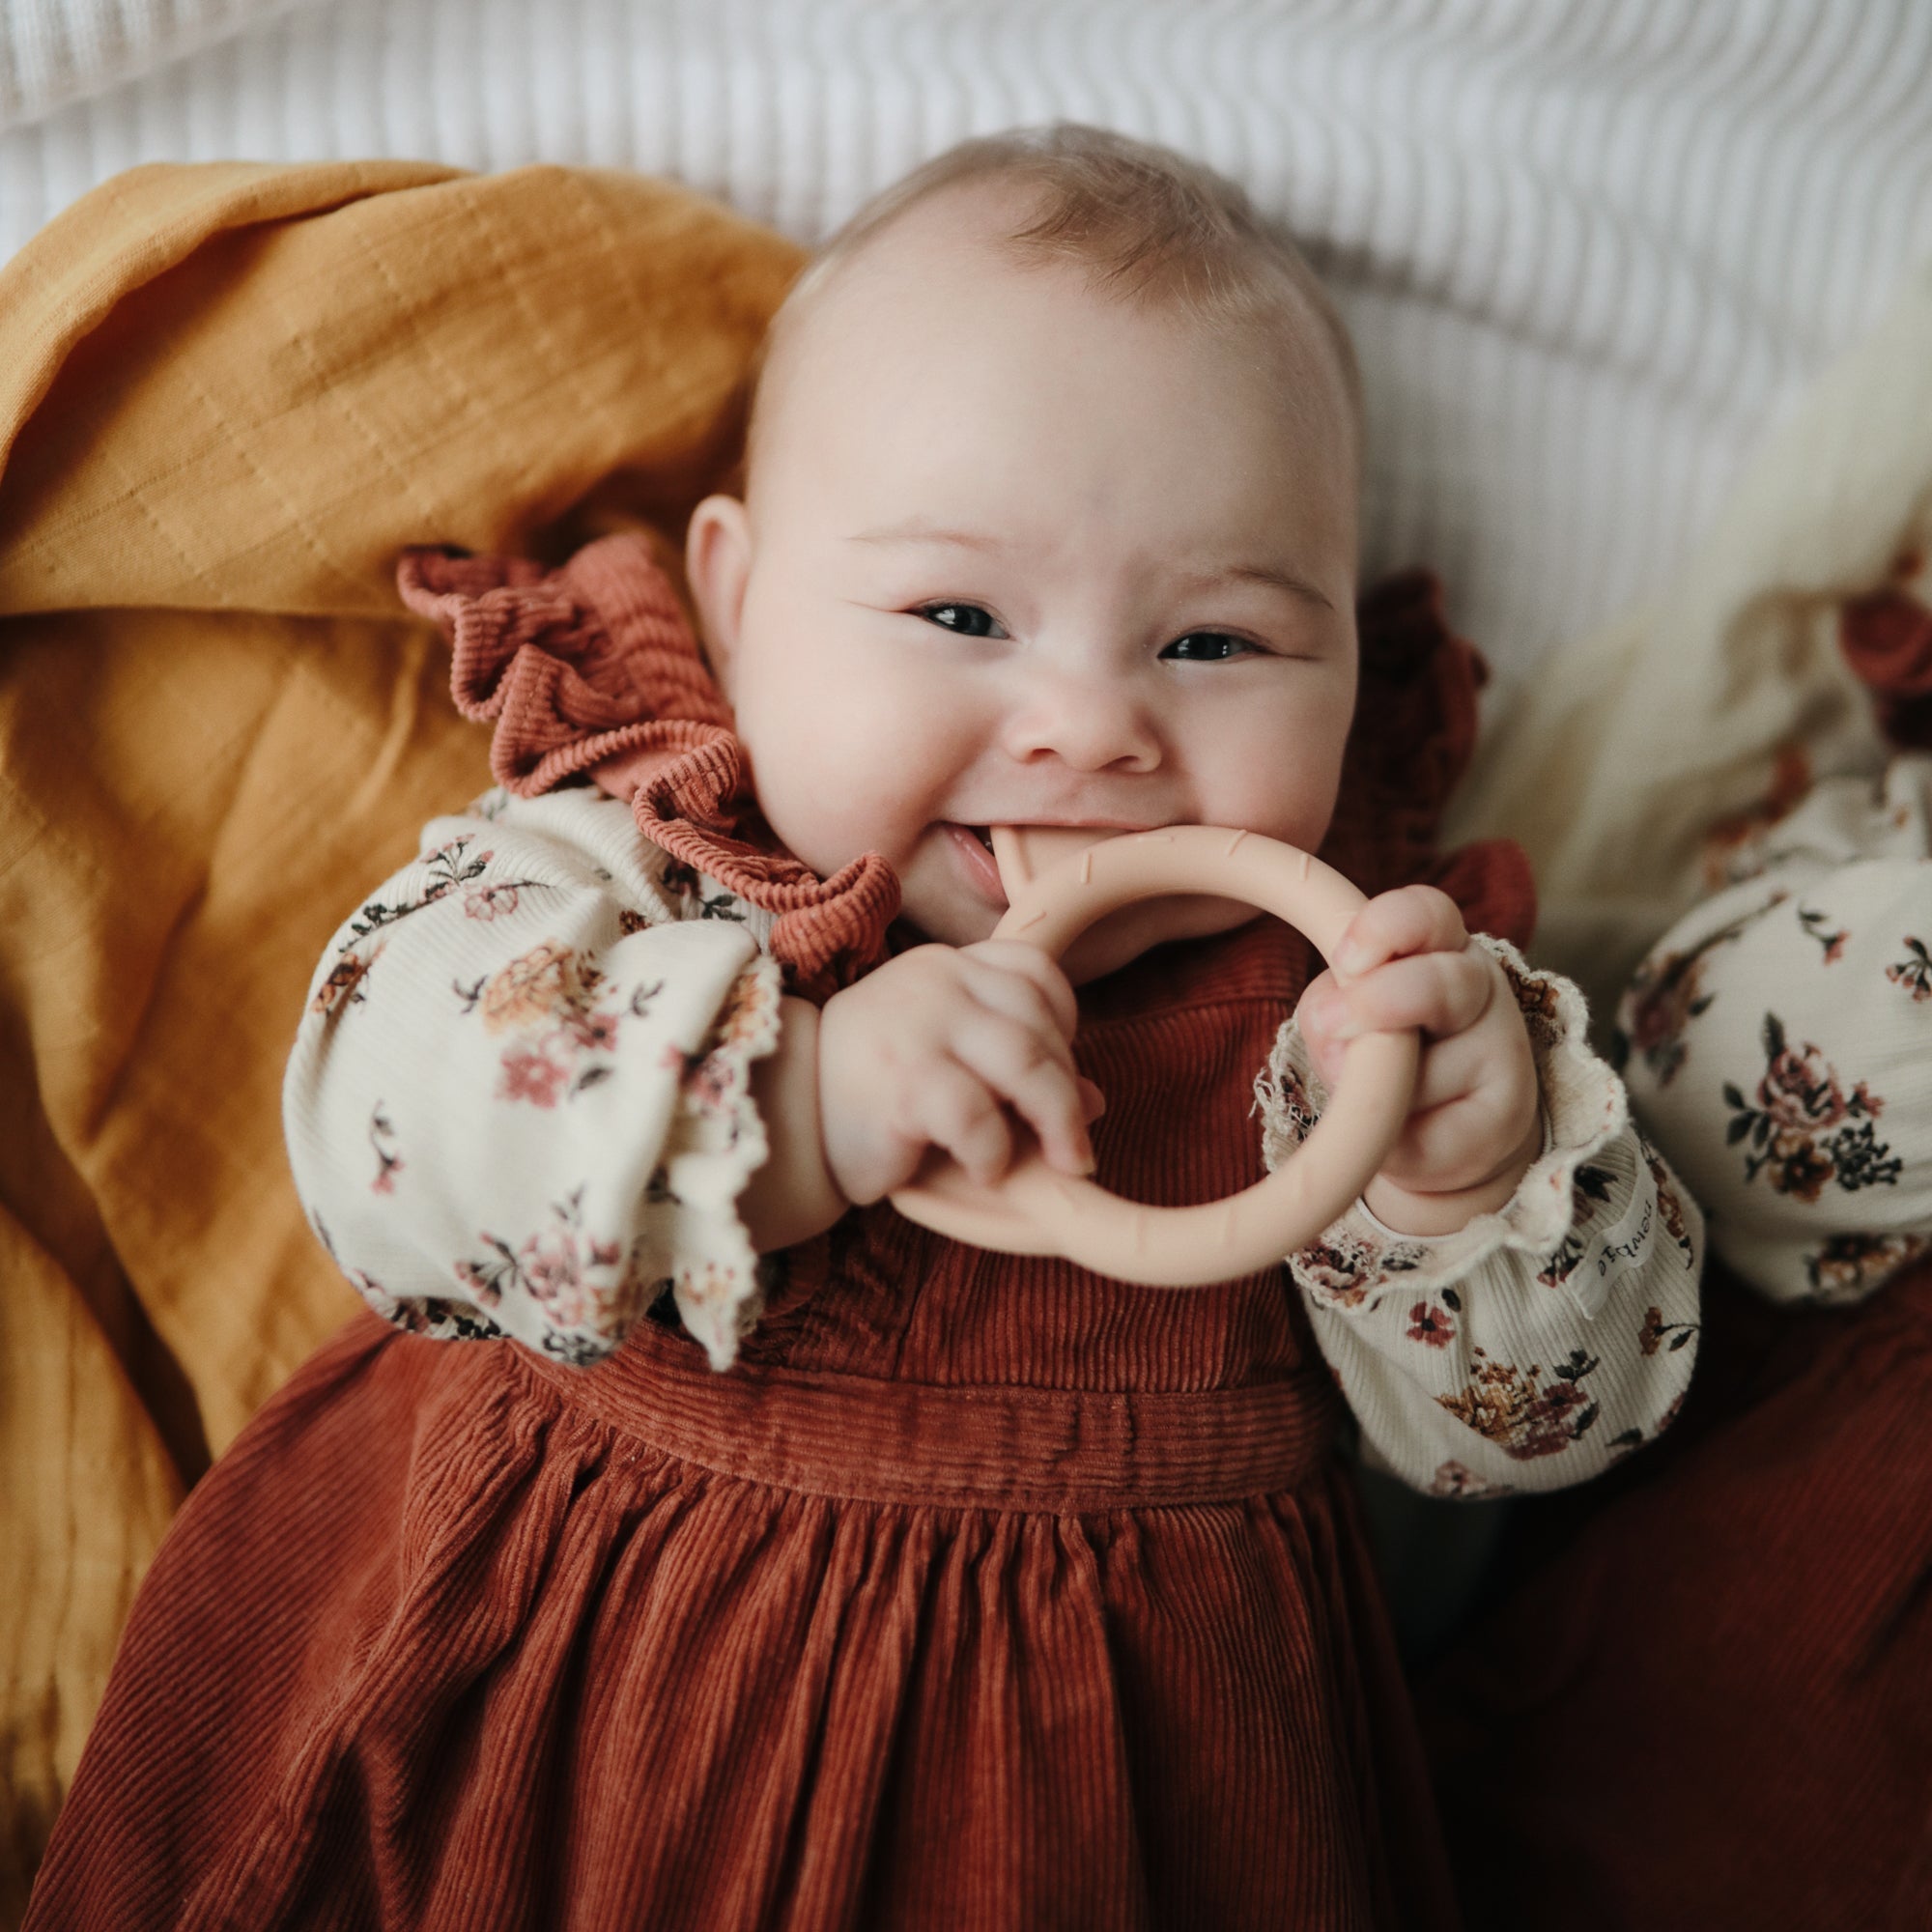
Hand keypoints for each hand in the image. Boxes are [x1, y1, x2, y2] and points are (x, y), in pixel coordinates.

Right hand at [815, 940, 1104, 1206]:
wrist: (781, 1120)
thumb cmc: (866, 1095)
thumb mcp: (945, 1068)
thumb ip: (1011, 1072)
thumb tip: (1095, 1102)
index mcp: (945, 966)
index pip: (1033, 972)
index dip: (1064, 1024)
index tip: (1060, 1072)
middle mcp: (935, 981)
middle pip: (1039, 1024)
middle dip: (1069, 1092)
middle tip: (1077, 1147)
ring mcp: (919, 1025)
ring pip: (1024, 1062)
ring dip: (1058, 1120)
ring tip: (1063, 1163)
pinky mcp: (905, 1080)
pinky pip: (979, 1115)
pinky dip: (997, 1151)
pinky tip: (986, 1171)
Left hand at [1295, 885, 1540, 1234]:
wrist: (1448, 1131)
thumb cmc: (1387, 1050)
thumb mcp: (1349, 1012)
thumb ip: (1333, 1005)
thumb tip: (1332, 1032)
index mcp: (1441, 946)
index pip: (1427, 914)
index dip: (1385, 928)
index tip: (1345, 960)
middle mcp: (1483, 990)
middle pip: (1443, 984)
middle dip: (1380, 1002)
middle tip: (1331, 1025)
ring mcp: (1503, 1055)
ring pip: (1422, 1076)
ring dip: (1375, 1093)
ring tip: (1374, 1100)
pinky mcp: (1503, 1122)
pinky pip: (1424, 1138)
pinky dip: (1390, 1145)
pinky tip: (1396, 1137)